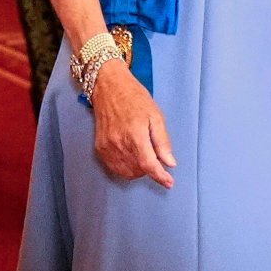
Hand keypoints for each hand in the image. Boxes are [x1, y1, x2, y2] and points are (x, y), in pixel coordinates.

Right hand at [90, 60, 176, 187]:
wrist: (109, 88)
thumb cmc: (135, 99)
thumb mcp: (156, 116)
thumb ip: (162, 141)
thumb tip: (170, 162)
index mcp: (135, 134)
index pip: (148, 164)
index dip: (160, 176)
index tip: (169, 183)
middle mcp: (119, 143)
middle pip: (138, 171)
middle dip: (150, 169)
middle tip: (156, 158)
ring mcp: (107, 147)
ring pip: (126, 172)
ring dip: (138, 171)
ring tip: (144, 156)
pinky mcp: (100, 148)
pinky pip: (114, 168)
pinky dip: (125, 168)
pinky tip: (132, 158)